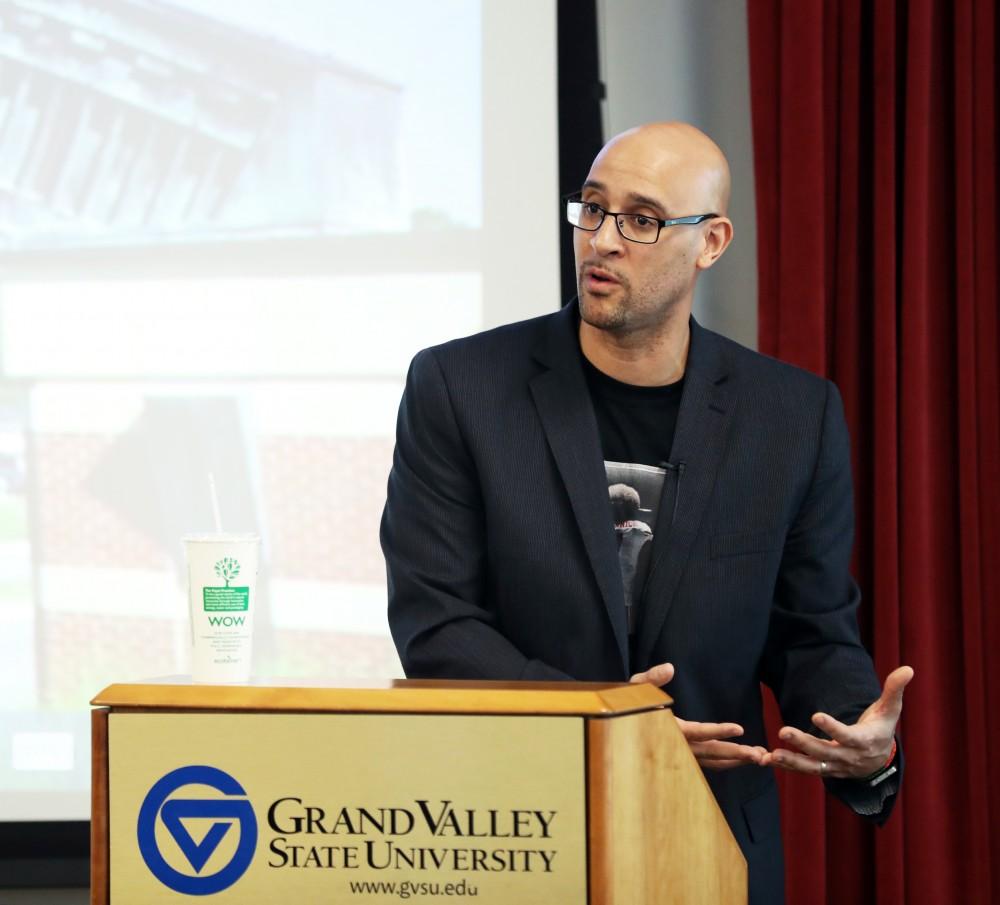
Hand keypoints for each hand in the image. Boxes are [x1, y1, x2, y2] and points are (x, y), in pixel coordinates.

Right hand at [630, 662, 768, 770]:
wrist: (614, 724)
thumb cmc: (624, 702)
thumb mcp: (635, 686)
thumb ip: (653, 678)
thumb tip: (670, 667)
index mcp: (668, 729)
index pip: (697, 731)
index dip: (718, 730)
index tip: (739, 728)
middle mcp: (676, 746)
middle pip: (710, 753)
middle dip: (736, 754)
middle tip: (760, 755)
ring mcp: (679, 754)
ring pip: (711, 762)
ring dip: (735, 760)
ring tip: (759, 758)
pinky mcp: (682, 755)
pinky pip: (706, 762)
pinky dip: (724, 762)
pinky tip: (739, 759)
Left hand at [769, 665, 912, 778]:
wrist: (881, 760)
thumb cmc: (881, 728)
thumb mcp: (890, 710)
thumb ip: (894, 690)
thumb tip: (908, 668)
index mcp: (864, 741)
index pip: (848, 736)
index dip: (833, 728)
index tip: (815, 715)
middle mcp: (849, 757)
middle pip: (825, 752)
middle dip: (804, 743)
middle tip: (783, 730)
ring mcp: (836, 766)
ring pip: (813, 766)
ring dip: (792, 760)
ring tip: (772, 754)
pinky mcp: (826, 770)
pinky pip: (806, 771)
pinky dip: (788, 767)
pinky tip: (767, 760)